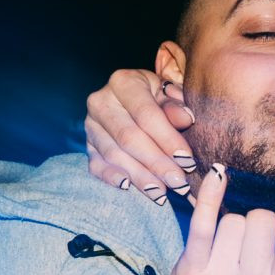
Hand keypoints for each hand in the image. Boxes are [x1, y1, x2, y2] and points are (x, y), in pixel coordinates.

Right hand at [84, 70, 197, 201]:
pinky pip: (96, 165)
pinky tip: (128, 187)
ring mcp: (90, 125)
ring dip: (140, 176)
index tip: (188, 161)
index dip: (168, 139)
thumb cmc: (159, 98)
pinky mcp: (87, 145)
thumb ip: (177, 106)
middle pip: (129, 138)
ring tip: (162, 193)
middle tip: (178, 183)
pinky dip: (111, 178)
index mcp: (123, 82)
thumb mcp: (170, 94)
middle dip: (156, 163)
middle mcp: (100, 101)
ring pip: (114, 155)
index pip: (146, 115)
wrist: (134, 101)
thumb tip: (187, 118)